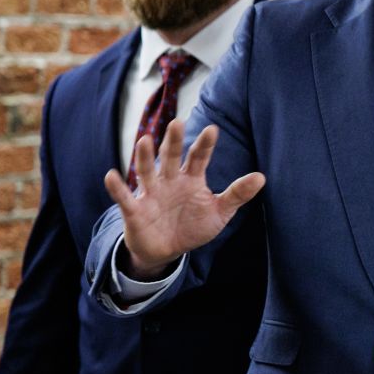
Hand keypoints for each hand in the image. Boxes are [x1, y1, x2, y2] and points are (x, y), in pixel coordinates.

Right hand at [103, 121, 263, 277]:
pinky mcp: (135, 209)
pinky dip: (118, 187)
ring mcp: (151, 193)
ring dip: (145, 157)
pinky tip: (112, 175)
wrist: (168, 250)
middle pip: (171, 157)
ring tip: (144, 140)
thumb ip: (237, 194)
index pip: (199, 157)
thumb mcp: (220, 212)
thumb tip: (261, 177)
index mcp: (191, 179)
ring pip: (146, 171)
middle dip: (173, 141)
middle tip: (177, 122)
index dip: (204, 145)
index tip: (212, 130)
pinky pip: (125, 197)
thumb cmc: (193, 226)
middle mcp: (170, 180)